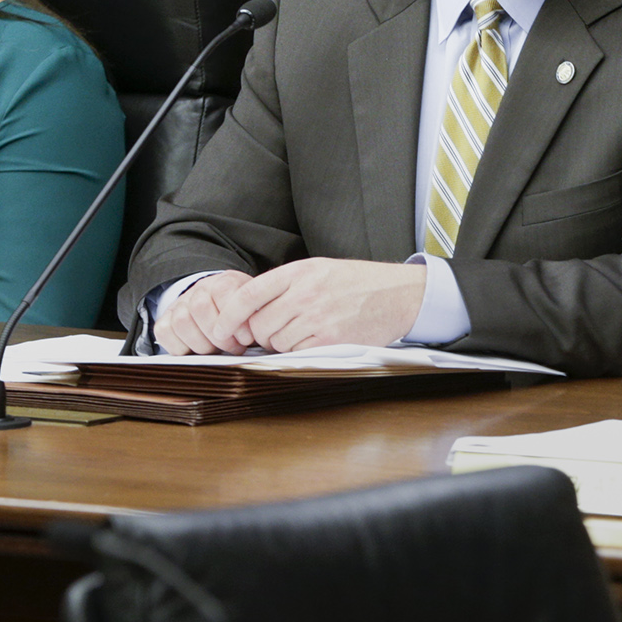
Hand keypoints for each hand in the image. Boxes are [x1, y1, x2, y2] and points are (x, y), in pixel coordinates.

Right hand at [156, 271, 256, 354]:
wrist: (221, 306)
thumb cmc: (244, 313)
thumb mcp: (258, 310)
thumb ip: (257, 318)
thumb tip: (254, 336)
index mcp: (226, 281)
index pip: (223, 292)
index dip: (234, 319)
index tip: (246, 339)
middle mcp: (200, 288)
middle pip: (200, 308)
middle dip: (219, 336)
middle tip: (234, 348)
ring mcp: (180, 303)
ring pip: (181, 321)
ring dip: (202, 344)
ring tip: (218, 350)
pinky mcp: (166, 319)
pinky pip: (163, 331)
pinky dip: (180, 347)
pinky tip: (197, 351)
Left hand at [205, 259, 428, 352]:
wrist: (401, 294)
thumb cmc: (359, 283)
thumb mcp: (318, 269)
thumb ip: (284, 285)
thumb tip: (248, 313)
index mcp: (298, 273)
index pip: (246, 295)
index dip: (227, 316)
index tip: (220, 329)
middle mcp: (305, 294)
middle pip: (258, 324)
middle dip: (261, 333)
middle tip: (278, 330)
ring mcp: (318, 318)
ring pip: (276, 342)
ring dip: (282, 343)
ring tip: (304, 331)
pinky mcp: (331, 339)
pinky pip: (297, 352)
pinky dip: (301, 351)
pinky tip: (317, 338)